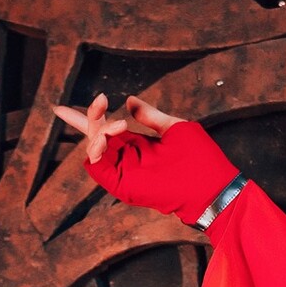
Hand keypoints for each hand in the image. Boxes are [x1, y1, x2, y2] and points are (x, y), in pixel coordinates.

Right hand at [55, 94, 236, 225]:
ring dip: (97, 132)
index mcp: (138, 144)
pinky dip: (96, 151)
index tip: (72, 104)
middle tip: (101, 100)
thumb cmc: (201, 159)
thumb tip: (129, 101)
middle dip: (91, 116)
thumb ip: (150, 116)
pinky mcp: (124, 186)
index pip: (106, 128)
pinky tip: (104, 138)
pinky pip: (98, 168)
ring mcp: (124, 172)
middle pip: (94, 136)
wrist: (213, 186)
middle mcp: (127, 158)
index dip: (88, 116)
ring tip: (116, 124)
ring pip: (93, 150)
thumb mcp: (175, 128)